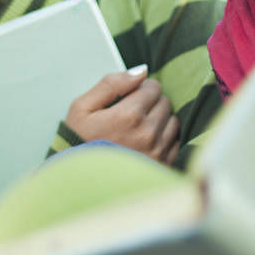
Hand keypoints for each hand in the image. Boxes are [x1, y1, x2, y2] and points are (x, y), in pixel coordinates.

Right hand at [64, 66, 179, 164]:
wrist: (78, 182)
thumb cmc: (78, 143)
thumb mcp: (82, 108)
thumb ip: (111, 84)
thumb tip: (141, 72)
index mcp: (129, 116)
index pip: (153, 87)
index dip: (140, 88)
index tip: (128, 98)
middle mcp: (148, 134)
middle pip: (164, 102)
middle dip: (150, 103)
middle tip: (130, 115)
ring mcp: (157, 153)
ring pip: (172, 121)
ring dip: (159, 120)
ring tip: (137, 130)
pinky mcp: (162, 166)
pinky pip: (175, 142)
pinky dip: (164, 139)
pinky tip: (144, 144)